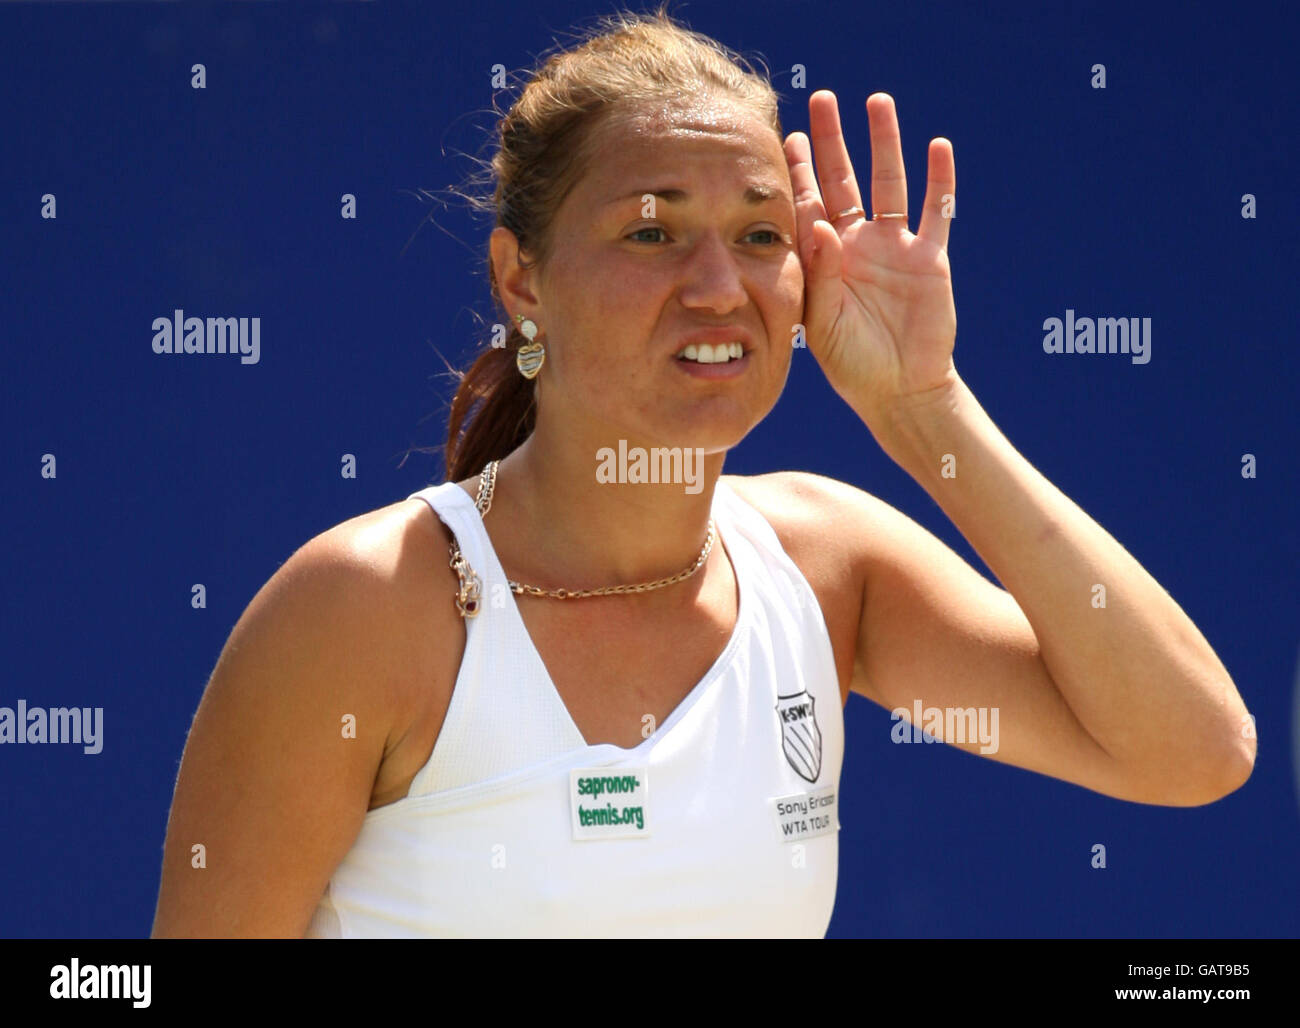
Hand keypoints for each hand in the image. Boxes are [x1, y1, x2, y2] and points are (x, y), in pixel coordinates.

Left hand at [785, 91, 958, 430]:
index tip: (784, 137)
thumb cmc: (853, 364)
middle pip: (843, 180)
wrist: (900, 391)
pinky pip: (937, 212)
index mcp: (825, 260)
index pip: (807, 206)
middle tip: (821, 100)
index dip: (797, 172)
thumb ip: (821, 276)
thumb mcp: (824, 324)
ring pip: (889, 183)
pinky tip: (937, 147)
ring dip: (883, 144)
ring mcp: (895, 248)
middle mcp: (858, 245)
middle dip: (832, 142)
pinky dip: (940, 180)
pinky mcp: (930, 259)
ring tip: (877, 102)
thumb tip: (821, 225)